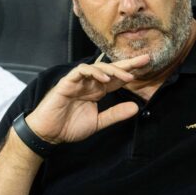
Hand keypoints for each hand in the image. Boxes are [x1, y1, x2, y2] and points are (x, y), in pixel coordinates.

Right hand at [25, 54, 149, 143]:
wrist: (48, 134)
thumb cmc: (69, 127)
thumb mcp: (98, 122)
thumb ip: (115, 114)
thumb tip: (136, 108)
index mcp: (97, 90)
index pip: (116, 78)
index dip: (131, 70)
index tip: (147, 64)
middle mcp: (89, 83)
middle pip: (110, 69)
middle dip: (127, 64)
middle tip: (144, 60)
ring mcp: (78, 81)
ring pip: (97, 67)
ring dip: (113, 70)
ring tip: (127, 77)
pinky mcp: (66, 83)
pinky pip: (80, 72)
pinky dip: (92, 72)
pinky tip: (103, 78)